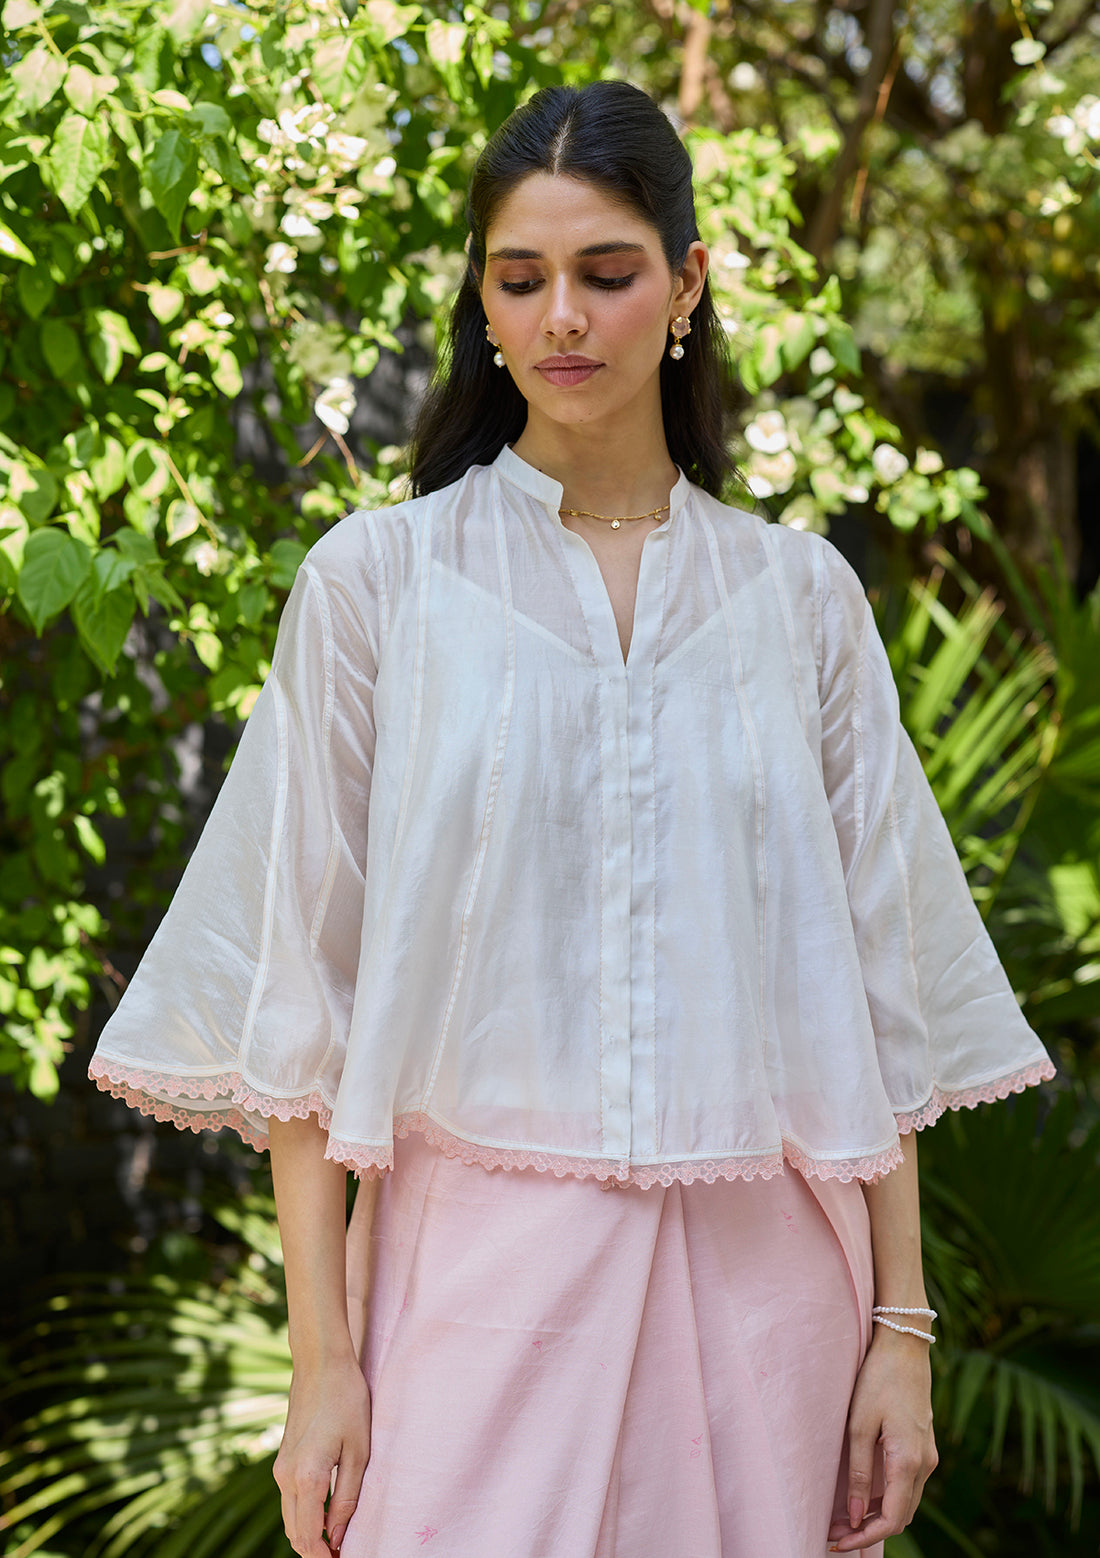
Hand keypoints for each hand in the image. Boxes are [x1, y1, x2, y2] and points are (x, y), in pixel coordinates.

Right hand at [273, 1356, 371, 1555]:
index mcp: (307, 1477)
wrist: (320, 1363)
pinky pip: (288, 1499)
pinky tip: (325, 1514)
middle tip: (342, 1553)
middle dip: (315, 1550)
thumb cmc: (347, 1401)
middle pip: (295, 1533)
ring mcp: (280, 1468)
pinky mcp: (282, 1459)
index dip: (325, 1556)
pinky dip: (303, 1515)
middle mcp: (286, 1477)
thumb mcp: (359, 1450)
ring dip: (308, 1534)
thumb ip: (348, 1497)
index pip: (310, 1536)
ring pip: (289, 1518)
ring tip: (337, 1539)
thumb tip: (339, 1536)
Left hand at [827, 1328, 937, 1551]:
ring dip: (877, 1516)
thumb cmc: (878, 1379)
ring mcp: (928, 1455)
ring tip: (842, 1518)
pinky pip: (907, 1485)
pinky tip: (861, 1496)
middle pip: (900, 1516)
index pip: (891, 1520)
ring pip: (905, 1502)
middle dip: (868, 1530)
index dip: (865, 1537)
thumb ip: (857, 1472)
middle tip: (834, 1531)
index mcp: (908, 1461)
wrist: (905, 1345)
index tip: (838, 1542)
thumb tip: (853, 1515)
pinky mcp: (924, 1446)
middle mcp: (925, 1464)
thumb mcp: (859, 1425)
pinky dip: (886, 1499)